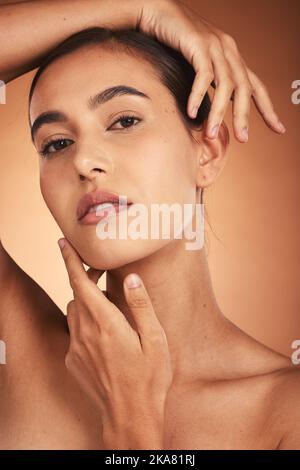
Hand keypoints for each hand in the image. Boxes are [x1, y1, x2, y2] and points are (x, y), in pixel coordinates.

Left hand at [58, 237, 171, 447]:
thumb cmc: (149, 378)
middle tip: (102, 271)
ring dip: (84, 300)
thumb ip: (141, 305)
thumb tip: (130, 277)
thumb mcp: (155, 339)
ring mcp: (75, 347)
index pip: (80, 282)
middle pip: (76, 293)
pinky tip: (103, 333)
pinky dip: (84, 322)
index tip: (63, 242)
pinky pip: (73, 331)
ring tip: (105, 302)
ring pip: (73, 311)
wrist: (130, 417)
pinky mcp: (72, 360)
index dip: (70, 260)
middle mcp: (85, 332)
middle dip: (85, 277)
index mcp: (106, 323)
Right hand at [137, 0, 284, 140]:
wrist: (157, 12)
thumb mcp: (199, 65)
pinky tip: (191, 112)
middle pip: (244, 89)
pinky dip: (197, 95)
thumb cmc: (175, 42)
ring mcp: (215, 46)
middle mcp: (228, 51)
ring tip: (210, 134)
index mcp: (232, 58)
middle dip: (244, 116)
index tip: (279, 129)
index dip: (268, 109)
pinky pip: (203, 75)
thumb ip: (211, 82)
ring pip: (225, 85)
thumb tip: (214, 108)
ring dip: (218, 113)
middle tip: (242, 139)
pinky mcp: (198, 45)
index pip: (256, 87)